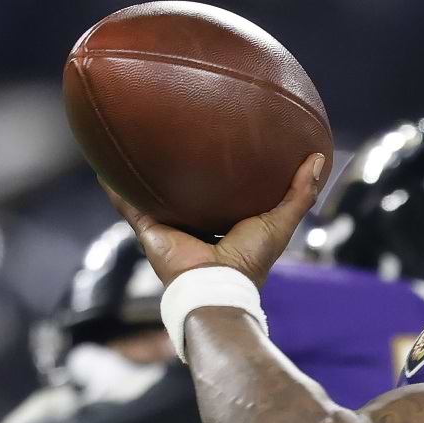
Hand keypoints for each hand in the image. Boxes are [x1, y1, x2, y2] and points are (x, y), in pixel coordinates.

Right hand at [102, 154, 324, 286]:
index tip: (226, 144)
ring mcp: (171, 226)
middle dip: (182, 167)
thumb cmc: (252, 260)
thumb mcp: (282, 221)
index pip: (223, 191)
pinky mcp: (150, 230)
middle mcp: (196, 223)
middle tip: (178, 134)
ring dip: (143, 173)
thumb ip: (300, 192)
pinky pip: (127, 206)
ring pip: (153, 194)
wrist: (217, 286)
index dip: (224, 171)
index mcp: (225, 222)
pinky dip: (115, 189)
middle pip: (186, 190)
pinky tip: (104, 167)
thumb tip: (319, 157)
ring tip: (135, 142)